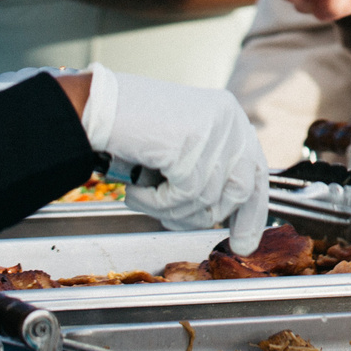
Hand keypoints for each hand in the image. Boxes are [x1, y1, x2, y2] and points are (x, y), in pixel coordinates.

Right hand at [86, 66, 270, 251]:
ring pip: (208, 199)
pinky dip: (156, 202)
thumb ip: (205, 171)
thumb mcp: (180, 148)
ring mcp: (212, 129)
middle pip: (241, 191)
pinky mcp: (191, 141)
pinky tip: (136, 190)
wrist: (93, 106)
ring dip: (170, 209)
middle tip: (170, 221)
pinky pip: (184, 195)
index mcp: (230, 118)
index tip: (244, 244)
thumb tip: (222, 217)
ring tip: (144, 195)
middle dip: (205, 217)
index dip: (252, 214)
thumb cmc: (128, 131)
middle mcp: (229, 119)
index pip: (257, 174)